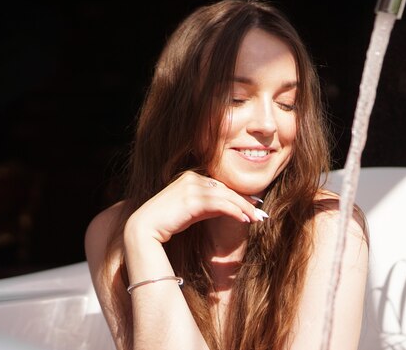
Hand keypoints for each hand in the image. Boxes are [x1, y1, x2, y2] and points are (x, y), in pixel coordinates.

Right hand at [125, 171, 263, 243]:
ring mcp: (192, 187)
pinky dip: (234, 211)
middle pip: (226, 189)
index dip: (238, 196)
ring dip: (244, 208)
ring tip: (256, 219)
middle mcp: (192, 178)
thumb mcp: (190, 210)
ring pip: (226, 196)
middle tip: (260, 214)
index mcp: (191, 177)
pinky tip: (244, 219)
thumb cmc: (167, 223)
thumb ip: (207, 205)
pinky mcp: (192, 199)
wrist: (144, 229)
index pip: (221, 186)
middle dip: (245, 202)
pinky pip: (220, 205)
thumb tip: (228, 208)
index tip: (253, 205)